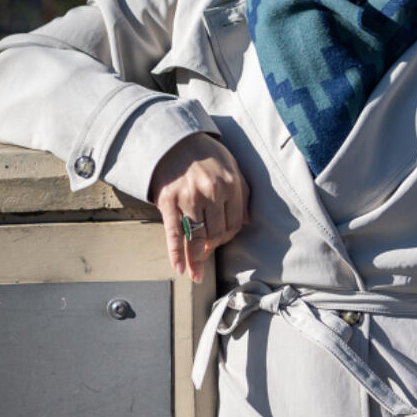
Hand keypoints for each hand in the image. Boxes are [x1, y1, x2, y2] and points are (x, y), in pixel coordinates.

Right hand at [150, 132, 249, 283]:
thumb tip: (248, 220)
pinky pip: (174, 233)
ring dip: (197, 259)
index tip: (223, 241)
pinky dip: (176, 253)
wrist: (175, 140)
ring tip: (196, 276)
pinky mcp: (168, 202)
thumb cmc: (206, 155)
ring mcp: (188, 198)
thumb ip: (241, 192)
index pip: (235, 223)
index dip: (229, 236)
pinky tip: (179, 267)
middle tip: (208, 254)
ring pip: (197, 237)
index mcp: (230, 185)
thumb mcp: (231, 167)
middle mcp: (211, 193)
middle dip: (214, 246)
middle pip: (217, 233)